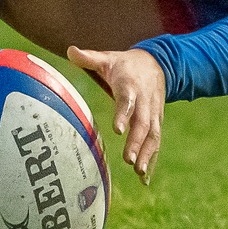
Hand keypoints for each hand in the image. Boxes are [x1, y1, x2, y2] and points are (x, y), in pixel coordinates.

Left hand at [66, 45, 165, 181]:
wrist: (158, 64)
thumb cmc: (125, 64)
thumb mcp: (108, 57)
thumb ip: (89, 58)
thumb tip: (70, 50)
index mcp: (130, 86)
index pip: (127, 101)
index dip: (123, 115)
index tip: (118, 130)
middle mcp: (144, 102)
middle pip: (142, 124)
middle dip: (136, 143)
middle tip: (128, 160)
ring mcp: (153, 113)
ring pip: (152, 135)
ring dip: (147, 154)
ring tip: (139, 172)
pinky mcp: (157, 122)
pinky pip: (156, 141)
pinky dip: (152, 158)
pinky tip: (146, 178)